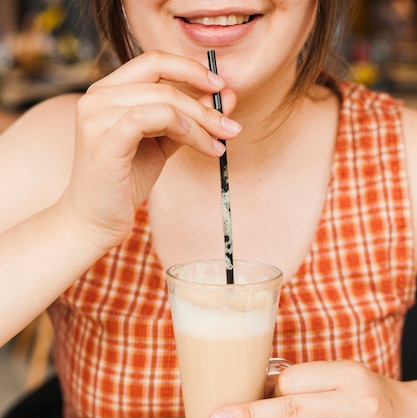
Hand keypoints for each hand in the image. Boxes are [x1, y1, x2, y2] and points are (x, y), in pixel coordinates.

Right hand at [60, 50, 240, 250]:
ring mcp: (96, 116)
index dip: (191, 68)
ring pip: (163, 100)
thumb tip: (225, 98)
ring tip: (218, 144)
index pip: (154, 61)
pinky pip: (151, 117)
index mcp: (108, 91)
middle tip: (231, 127)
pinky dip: (182, 128)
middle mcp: (97, 96)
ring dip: (200, 122)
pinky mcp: (103, 140)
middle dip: (204, 104)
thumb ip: (187, 120)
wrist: (95, 221)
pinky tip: (199, 144)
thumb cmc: (124, 183)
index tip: (221, 87)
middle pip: (163, 80)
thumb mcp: (160, 145)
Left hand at [209, 360, 416, 417]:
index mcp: (349, 375)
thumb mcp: (340, 375)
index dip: (264, 390)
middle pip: (291, 412)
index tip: (237, 396)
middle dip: (248, 416)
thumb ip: (303, 381)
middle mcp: (358, 405)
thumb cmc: (363, 395)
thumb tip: (254, 390)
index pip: (295, 381)